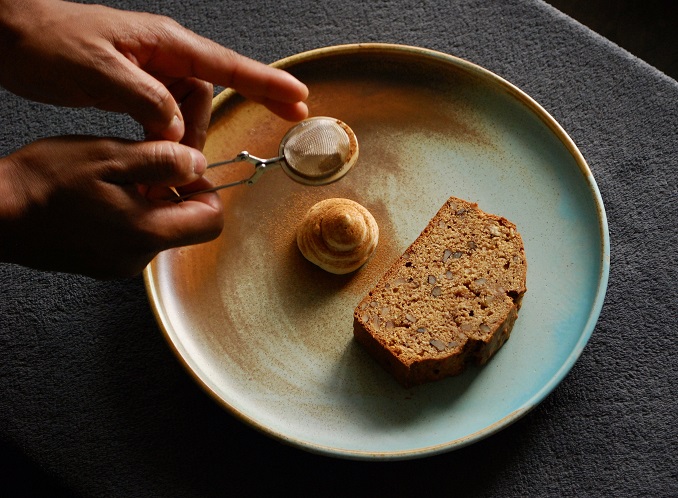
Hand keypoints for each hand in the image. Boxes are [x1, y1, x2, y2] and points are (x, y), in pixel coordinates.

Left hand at [0, 0, 308, 141]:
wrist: (8, 33)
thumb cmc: (48, 39)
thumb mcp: (99, 71)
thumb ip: (146, 102)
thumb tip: (176, 134)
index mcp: (165, 44)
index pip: (228, 66)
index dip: (267, 85)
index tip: (298, 100)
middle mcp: (164, 56)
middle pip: (204, 101)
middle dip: (200, 136)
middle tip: (189, 168)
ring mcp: (149, 72)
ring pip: (183, 115)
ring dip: (178, 145)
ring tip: (163, 170)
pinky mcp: (134, 88)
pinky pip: (162, 118)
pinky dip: (162, 141)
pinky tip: (154, 156)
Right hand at [0, 136, 223, 277]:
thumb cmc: (45, 183)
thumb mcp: (110, 157)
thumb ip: (162, 162)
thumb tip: (197, 165)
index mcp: (149, 233)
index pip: (212, 221)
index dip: (205, 190)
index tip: (183, 170)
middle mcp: (140, 257)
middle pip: (188, 226)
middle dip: (177, 194)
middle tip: (145, 168)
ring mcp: (121, 264)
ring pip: (160, 229)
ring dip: (151, 202)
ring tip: (116, 180)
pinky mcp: (104, 263)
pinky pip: (135, 237)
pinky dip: (131, 214)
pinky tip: (103, 197)